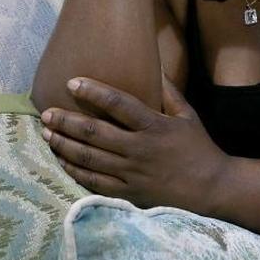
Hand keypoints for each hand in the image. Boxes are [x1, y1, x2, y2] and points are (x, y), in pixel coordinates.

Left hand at [40, 74, 230, 213]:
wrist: (212, 189)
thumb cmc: (199, 149)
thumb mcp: (188, 116)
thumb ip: (169, 92)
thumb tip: (156, 65)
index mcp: (155, 127)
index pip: (119, 104)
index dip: (94, 92)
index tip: (72, 82)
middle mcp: (140, 149)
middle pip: (95, 133)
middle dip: (67, 121)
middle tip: (46, 113)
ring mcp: (133, 174)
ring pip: (90, 158)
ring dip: (65, 144)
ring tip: (47, 134)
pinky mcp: (129, 193)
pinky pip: (95, 182)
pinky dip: (76, 170)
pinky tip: (62, 160)